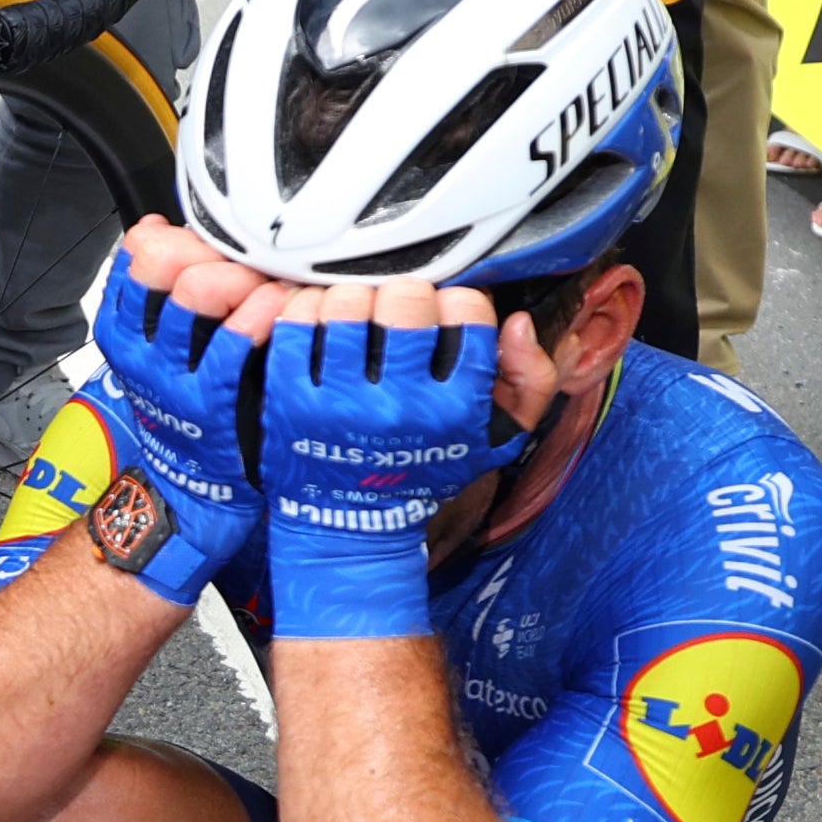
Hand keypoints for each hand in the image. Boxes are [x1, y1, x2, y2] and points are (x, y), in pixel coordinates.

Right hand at [88, 215, 280, 600]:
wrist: (194, 493)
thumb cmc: (190, 413)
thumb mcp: (161, 348)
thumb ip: (159, 291)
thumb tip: (151, 229)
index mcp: (123, 333)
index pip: (135, 257)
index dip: (180, 238)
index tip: (213, 243)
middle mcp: (139, 353)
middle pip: (159, 264)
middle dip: (210, 248)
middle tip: (249, 254)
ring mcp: (170, 380)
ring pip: (194, 291)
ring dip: (241, 273)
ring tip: (268, 276)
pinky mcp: (208, 406)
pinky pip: (229, 343)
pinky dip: (258, 314)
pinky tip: (279, 304)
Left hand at [257, 282, 505, 641]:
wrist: (355, 527)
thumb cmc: (427, 471)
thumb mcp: (497, 441)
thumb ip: (530, 381)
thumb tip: (516, 323)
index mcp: (454, 409)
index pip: (468, 311)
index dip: (459, 301)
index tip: (447, 314)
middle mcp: (400, 407)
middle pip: (407, 299)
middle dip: (406, 294)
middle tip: (399, 310)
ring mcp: (340, 404)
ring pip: (348, 303)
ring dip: (355, 297)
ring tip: (359, 312)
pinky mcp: (291, 403)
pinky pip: (296, 326)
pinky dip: (305, 310)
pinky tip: (319, 321)